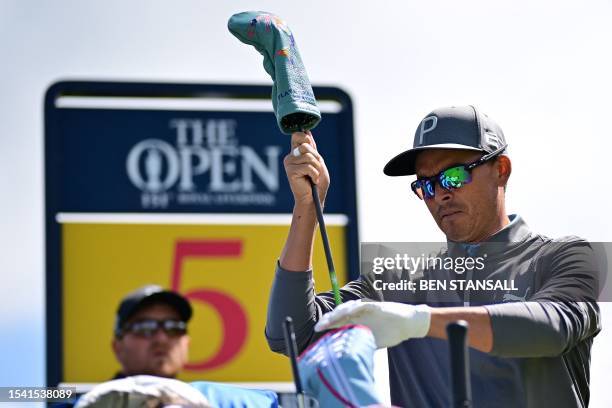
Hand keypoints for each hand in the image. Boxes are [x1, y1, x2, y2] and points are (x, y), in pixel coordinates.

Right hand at [283, 131, 329, 206]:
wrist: (313, 198)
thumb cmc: (317, 182)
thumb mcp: (318, 161)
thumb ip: (312, 148)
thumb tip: (306, 131)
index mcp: (296, 153)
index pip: (297, 135)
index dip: (305, 137)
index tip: (312, 146)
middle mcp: (291, 156)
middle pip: (305, 145)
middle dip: (316, 157)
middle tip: (316, 168)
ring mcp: (289, 164)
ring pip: (308, 156)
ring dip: (316, 167)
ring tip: (314, 176)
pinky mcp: (290, 171)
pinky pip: (307, 166)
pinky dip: (314, 174)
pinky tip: (312, 180)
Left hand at [314, 300, 430, 347]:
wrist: (408, 323)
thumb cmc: (391, 332)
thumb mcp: (373, 340)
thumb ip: (361, 343)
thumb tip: (347, 356)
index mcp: (357, 321)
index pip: (339, 322)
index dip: (328, 325)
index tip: (318, 332)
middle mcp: (359, 313)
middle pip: (340, 314)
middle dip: (328, 320)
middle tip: (318, 327)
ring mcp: (366, 308)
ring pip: (348, 308)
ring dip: (337, 314)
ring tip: (328, 320)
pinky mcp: (374, 305)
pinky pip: (361, 305)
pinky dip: (353, 308)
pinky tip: (345, 312)